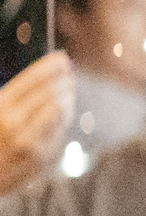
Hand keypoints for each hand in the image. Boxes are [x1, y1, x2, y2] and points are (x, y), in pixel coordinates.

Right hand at [0, 51, 72, 194]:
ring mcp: (31, 143)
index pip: (32, 79)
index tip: (62, 58)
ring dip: (67, 96)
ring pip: (60, 111)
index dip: (51, 66)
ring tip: (68, 88)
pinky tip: (64, 111)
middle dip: (63, 79)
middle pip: (51, 93)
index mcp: (0, 108)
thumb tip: (39, 78)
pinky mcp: (42, 158)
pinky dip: (63, 117)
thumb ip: (10, 98)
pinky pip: (59, 131)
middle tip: (69, 72)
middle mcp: (16, 124)